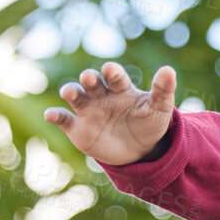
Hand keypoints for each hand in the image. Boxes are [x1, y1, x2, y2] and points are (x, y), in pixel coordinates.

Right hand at [44, 62, 177, 165]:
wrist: (139, 150)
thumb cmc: (149, 123)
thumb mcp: (159, 109)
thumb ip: (163, 91)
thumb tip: (169, 70)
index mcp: (120, 89)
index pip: (115, 77)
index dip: (112, 72)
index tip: (110, 70)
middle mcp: (101, 96)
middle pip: (92, 83)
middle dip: (90, 79)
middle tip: (89, 77)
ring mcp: (88, 111)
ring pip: (76, 96)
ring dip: (71, 91)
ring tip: (69, 92)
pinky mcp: (77, 128)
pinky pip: (64, 119)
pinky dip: (55, 116)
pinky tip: (50, 115)